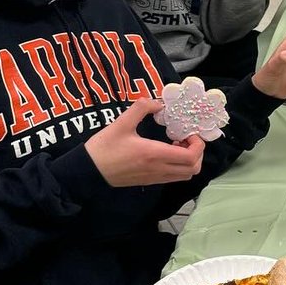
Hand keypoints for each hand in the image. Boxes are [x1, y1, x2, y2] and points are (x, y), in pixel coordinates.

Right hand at [84, 98, 205, 186]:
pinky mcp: (149, 182)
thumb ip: (141, 108)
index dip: (198, 145)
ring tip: (177, 145)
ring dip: (188, 161)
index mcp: (154, 154)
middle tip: (186, 139)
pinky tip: (165, 153)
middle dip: (197, 153)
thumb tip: (158, 102)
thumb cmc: (103, 147)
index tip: (189, 133)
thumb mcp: (121, 123)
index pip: (190, 157)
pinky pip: (172, 178)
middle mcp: (158, 169)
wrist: (87, 171)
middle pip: (193, 169)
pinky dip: (178, 167)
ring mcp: (154, 178)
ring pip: (184, 175)